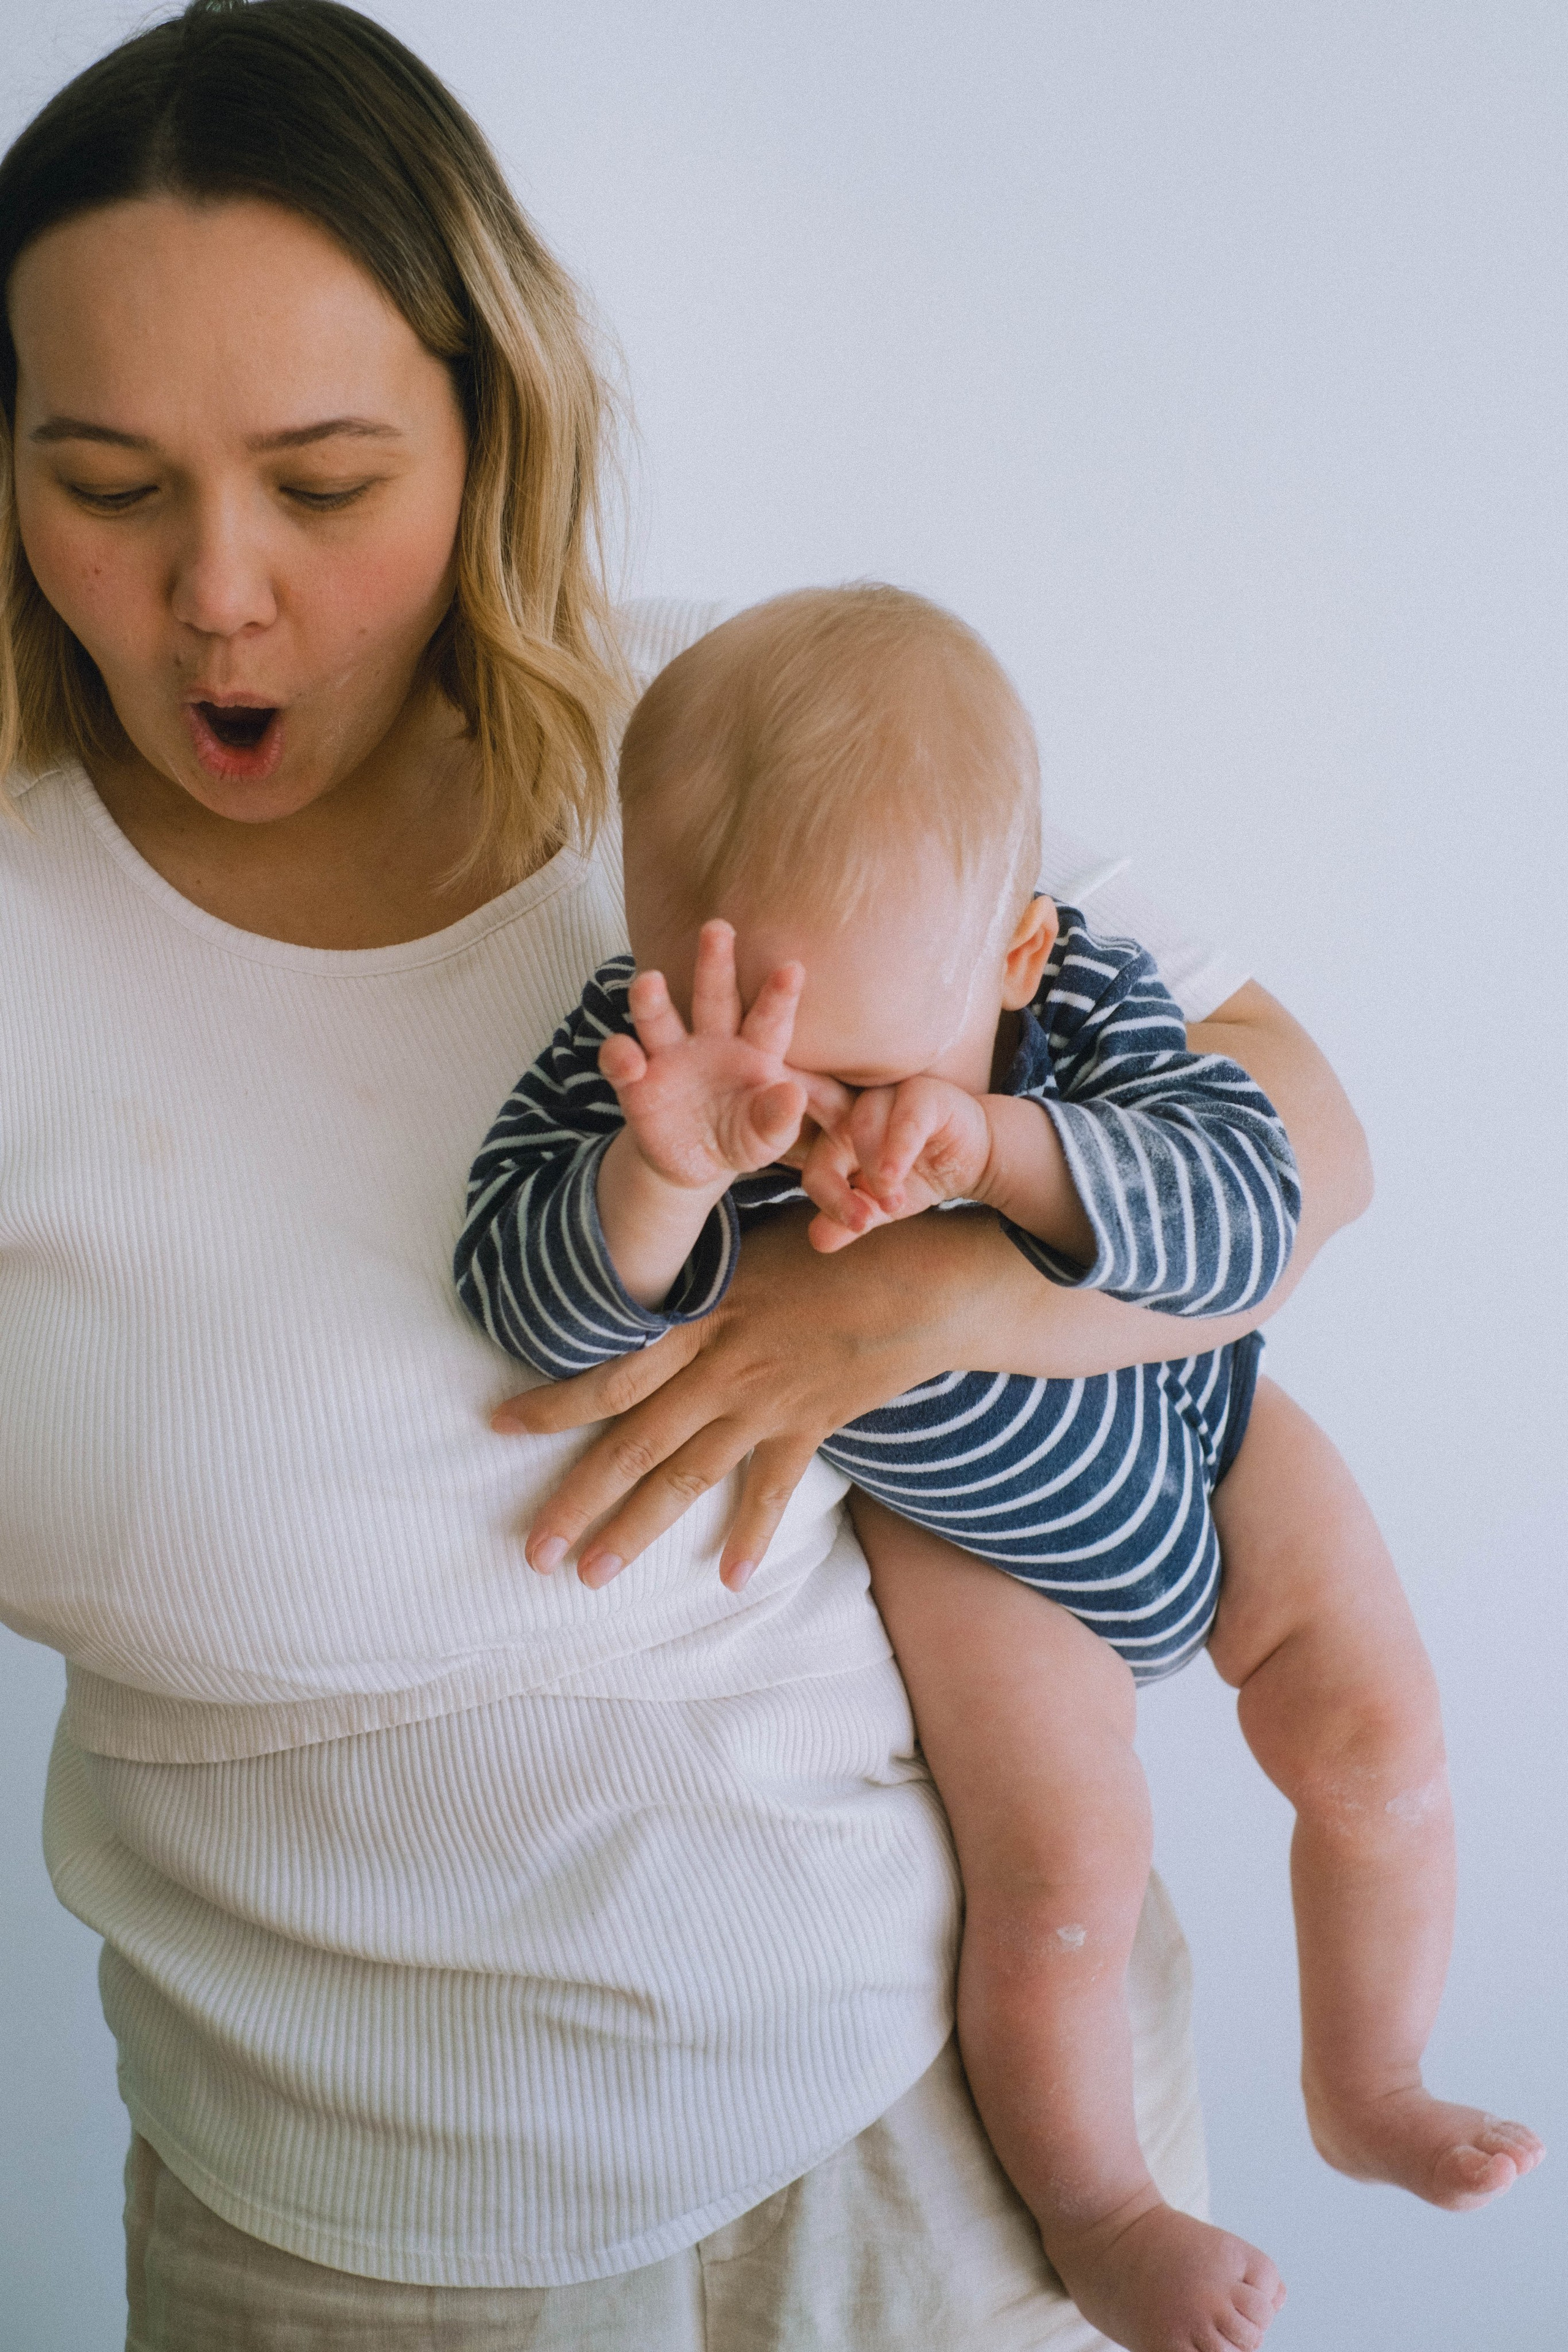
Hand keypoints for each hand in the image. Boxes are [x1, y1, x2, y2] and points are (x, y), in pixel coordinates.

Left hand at [495, 1205, 1002, 1590]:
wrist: (925, 1280)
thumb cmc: (833, 1241)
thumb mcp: (747, 1237)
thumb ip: (694, 1269)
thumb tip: (637, 1274)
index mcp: (699, 1317)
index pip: (609, 1372)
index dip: (552, 1403)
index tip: (498, 1426)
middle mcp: (721, 1371)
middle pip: (633, 1445)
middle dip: (577, 1502)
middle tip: (532, 1553)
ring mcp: (764, 1406)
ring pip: (686, 1478)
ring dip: (636, 1532)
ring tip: (591, 1576)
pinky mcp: (807, 1427)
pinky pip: (770, 1490)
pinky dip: (749, 1534)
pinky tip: (726, 1579)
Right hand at [598, 920, 806, 1189]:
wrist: (695, 1162)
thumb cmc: (743, 1137)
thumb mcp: (766, 1138)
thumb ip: (778, 1119)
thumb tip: (792, 1095)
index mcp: (752, 1051)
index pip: (767, 1019)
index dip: (779, 996)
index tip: (793, 968)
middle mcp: (710, 1042)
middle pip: (713, 996)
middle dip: (714, 962)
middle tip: (717, 927)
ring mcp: (670, 1057)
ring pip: (659, 1017)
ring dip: (651, 999)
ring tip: (648, 981)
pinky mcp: (635, 1080)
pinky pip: (621, 1059)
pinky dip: (620, 1057)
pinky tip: (629, 1063)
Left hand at [794, 1073, 993, 1250]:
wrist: (975, 1158)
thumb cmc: (916, 1176)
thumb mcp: (880, 1206)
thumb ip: (849, 1220)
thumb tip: (817, 1241)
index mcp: (834, 1134)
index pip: (814, 1164)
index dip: (829, 1196)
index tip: (857, 1227)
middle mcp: (852, 1109)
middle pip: (814, 1112)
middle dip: (794, 1111)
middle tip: (781, 1127)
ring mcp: (885, 1097)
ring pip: (860, 1122)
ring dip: (871, 1167)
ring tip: (891, 1200)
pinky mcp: (922, 1093)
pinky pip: (904, 1115)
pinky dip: (897, 1147)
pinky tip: (896, 1175)